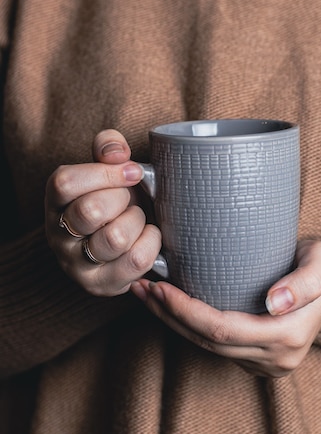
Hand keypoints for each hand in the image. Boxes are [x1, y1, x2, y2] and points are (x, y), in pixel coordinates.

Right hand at [45, 129, 160, 295]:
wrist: (124, 238)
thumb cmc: (115, 198)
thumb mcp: (109, 167)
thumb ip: (109, 148)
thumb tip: (117, 152)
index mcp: (55, 201)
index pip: (66, 183)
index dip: (105, 173)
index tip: (133, 171)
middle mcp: (57, 235)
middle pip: (90, 211)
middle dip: (123, 199)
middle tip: (129, 200)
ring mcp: (76, 265)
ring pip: (116, 237)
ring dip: (137, 221)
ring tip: (136, 219)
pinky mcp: (101, 285)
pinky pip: (137, 260)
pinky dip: (152, 242)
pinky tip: (147, 236)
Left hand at [131, 240, 320, 376]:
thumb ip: (304, 283)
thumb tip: (275, 302)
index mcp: (287, 336)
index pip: (224, 330)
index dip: (187, 312)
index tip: (162, 288)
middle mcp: (275, 358)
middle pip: (209, 343)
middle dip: (171, 316)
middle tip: (144, 288)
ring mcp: (266, 363)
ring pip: (208, 349)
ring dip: (173, 323)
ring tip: (148, 296)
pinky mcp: (257, 358)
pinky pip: (216, 347)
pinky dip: (189, 327)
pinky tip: (170, 308)